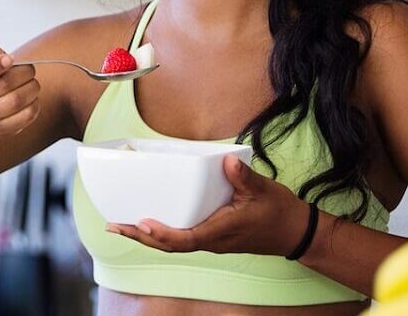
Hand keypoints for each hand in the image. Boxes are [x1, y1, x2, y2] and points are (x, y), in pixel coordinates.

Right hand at [0, 43, 39, 135]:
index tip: (10, 58)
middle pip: (4, 85)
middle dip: (23, 72)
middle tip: (29, 68)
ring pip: (17, 101)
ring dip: (32, 87)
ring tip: (31, 81)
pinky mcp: (0, 130)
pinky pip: (26, 116)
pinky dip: (34, 103)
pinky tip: (31, 97)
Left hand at [105, 154, 312, 256]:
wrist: (294, 232)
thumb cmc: (278, 212)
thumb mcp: (263, 190)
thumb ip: (243, 177)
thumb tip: (226, 161)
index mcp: (220, 231)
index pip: (185, 239)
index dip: (161, 234)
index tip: (141, 224)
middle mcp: (211, 240)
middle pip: (168, 245)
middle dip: (139, 237)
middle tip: (113, 225)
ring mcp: (210, 240)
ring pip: (172, 244)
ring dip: (145, 237)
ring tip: (120, 225)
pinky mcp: (210, 236)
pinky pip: (180, 238)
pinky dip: (160, 233)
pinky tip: (147, 223)